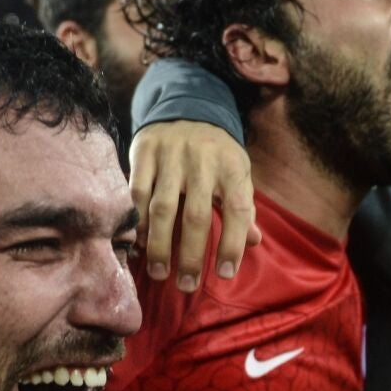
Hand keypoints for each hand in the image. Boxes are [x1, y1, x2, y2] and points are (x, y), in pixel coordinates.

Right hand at [128, 120, 259, 292]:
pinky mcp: (144, 152)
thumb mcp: (237, 172)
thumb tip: (254, 242)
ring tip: (159, 273)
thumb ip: (243, 207)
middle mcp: (202, 162)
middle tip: (186, 285)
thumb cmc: (216, 152)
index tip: (224, 273)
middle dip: (190, 255)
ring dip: (159, 245)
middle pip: (195, 216)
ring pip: (162, 208)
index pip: (236, 210)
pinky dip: (136, 221)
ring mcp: (170, 156)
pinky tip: (138, 244)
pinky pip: (136, 193)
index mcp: (232, 168)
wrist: (186, 105)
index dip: (232, 244)